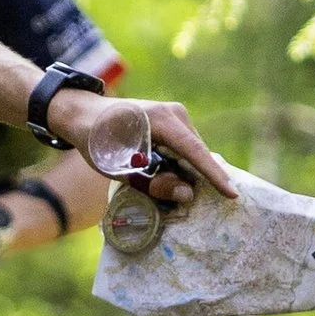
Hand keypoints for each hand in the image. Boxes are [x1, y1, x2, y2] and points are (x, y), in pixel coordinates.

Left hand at [48, 91, 234, 209]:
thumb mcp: (119, 167)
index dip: (213, 176)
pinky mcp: (172, 120)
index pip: (194, 152)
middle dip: (196, 179)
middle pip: (196, 154)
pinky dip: (180, 163)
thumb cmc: (96, 140)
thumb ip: (152, 183)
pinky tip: (168, 175)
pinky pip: (184, 147)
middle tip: (184, 201)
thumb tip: (187, 195)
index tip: (231, 194)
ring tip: (166, 186)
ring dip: (185, 171)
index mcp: (161, 121)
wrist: (82, 114)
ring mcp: (175, 115)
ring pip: (191, 152)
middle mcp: (174, 113)